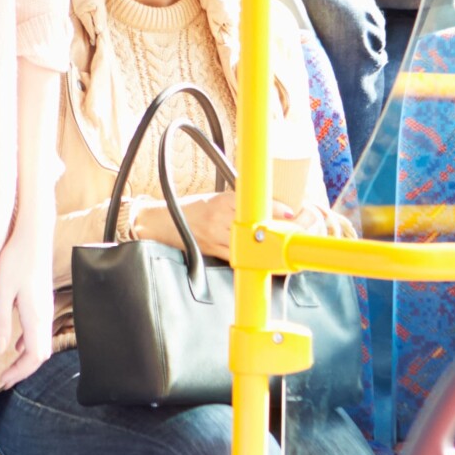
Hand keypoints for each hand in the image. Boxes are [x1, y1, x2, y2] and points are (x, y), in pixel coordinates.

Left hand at [0, 214, 53, 392]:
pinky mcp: (42, 299)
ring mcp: (46, 307)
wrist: (33, 235)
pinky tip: (16, 344)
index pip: (34, 356)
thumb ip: (0, 322)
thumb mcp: (1, 292)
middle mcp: (45, 315)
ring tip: (9, 367)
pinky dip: (28, 342)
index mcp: (35, 316)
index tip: (3, 381)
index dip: (20, 372)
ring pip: (41, 342)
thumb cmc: (15, 261)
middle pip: (40, 353)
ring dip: (26, 357)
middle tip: (5, 379)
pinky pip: (39, 329)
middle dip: (23, 370)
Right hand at [153, 191, 299, 262]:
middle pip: (254, 224)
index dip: (274, 208)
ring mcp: (215, 236)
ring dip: (266, 244)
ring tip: (281, 245)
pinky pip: (236, 255)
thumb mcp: (214, 198)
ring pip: (248, 243)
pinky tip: (261, 257)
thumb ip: (237, 202)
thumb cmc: (190, 208)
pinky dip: (250, 256)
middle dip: (275, 228)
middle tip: (292, 230)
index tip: (290, 212)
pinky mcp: (212, 250)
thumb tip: (266, 206)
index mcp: (222, 200)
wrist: (162, 222)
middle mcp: (219, 217)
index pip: (253, 203)